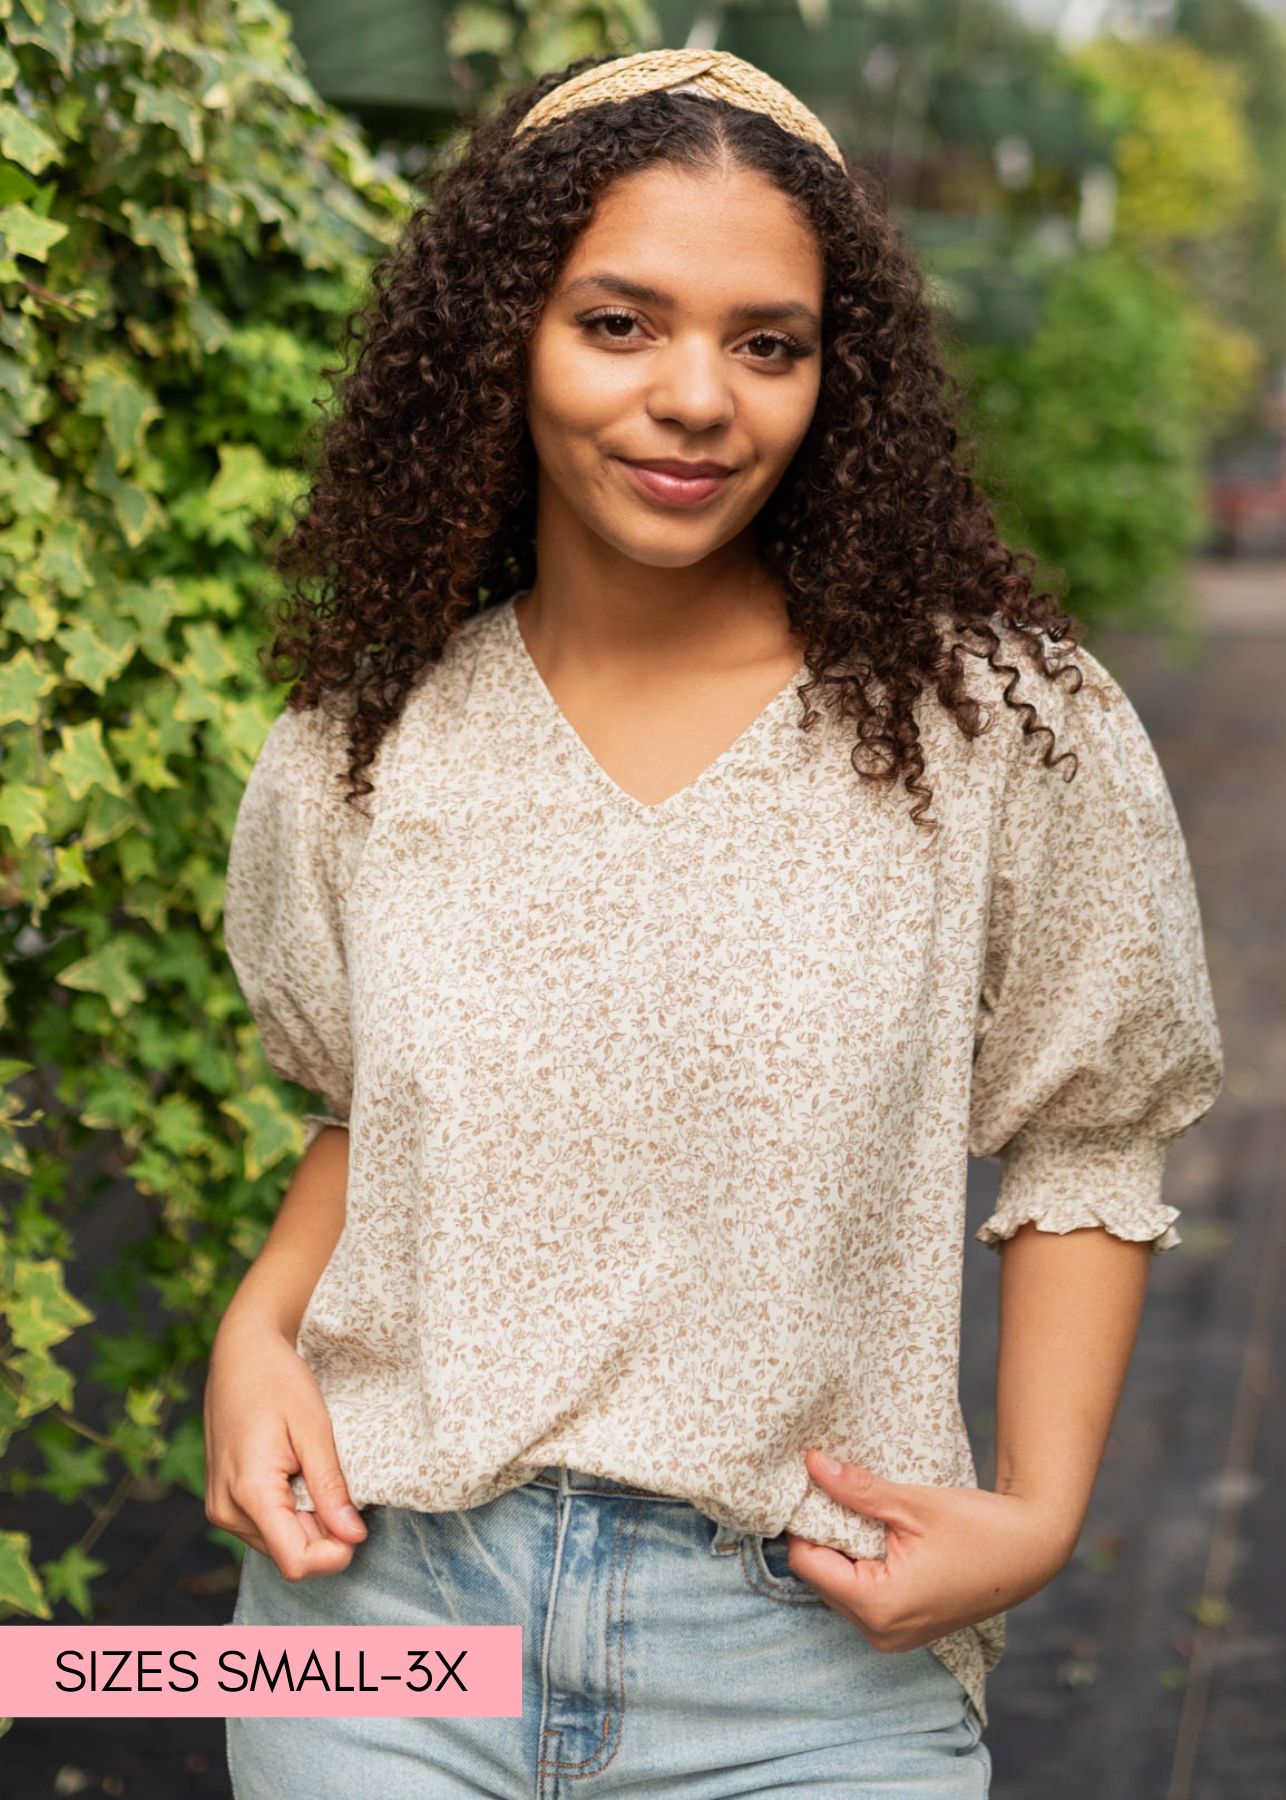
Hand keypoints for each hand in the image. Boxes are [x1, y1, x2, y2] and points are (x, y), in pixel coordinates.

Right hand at [204, 1312, 367, 1581]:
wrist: (239, 1353)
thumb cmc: (277, 1380)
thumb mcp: (314, 1428)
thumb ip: (330, 1487)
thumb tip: (354, 1537)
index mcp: (249, 1492)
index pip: (296, 1562)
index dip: (334, 1553)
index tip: (358, 1522)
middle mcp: (227, 1510)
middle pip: (289, 1555)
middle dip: (324, 1532)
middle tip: (338, 1483)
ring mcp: (221, 1508)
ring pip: (279, 1543)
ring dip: (307, 1521)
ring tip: (314, 1471)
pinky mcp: (223, 1502)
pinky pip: (265, 1526)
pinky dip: (290, 1511)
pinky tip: (297, 1474)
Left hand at [784, 1448, 1078, 1650]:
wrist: (1032, 1551)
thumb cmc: (980, 1528)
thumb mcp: (913, 1504)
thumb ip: (856, 1489)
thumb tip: (811, 1463)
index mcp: (879, 1606)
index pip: (806, 1563)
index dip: (803, 1523)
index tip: (810, 1487)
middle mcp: (880, 1632)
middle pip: (819, 1577)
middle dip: (821, 1537)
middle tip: (835, 1494)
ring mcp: (892, 1637)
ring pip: (837, 1588)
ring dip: (841, 1552)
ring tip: (861, 1514)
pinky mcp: (903, 1630)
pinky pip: (861, 1597)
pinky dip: (860, 1567)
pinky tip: (877, 1536)